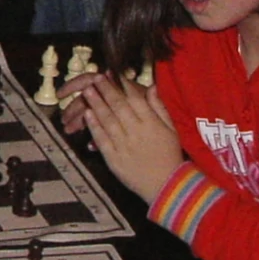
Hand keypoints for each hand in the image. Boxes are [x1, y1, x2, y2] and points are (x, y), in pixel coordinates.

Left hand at [60, 69, 183, 201]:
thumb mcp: (171, 129)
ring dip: (96, 104)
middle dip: (106, 90)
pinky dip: (94, 127)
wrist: (167, 186)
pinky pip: (102, 140)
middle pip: (118, 107)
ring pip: (107, 120)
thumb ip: (159, 107)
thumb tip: (151, 86)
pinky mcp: (114, 159)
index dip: (123, 85)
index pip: (135, 99)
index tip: (113, 73)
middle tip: (95, 78)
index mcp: (152, 124)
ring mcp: (124, 146)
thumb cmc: (170, 155)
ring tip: (87, 91)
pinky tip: (87, 115)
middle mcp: (137, 132)